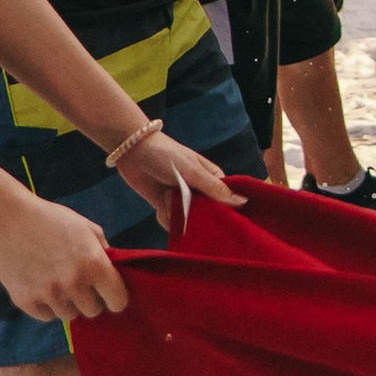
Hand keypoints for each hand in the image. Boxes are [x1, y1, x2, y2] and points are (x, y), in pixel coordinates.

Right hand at [0, 192, 134, 320]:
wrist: (8, 220)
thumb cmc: (51, 220)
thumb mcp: (87, 228)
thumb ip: (105, 252)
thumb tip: (115, 274)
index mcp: (94, 264)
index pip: (118, 302)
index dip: (116, 298)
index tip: (109, 294)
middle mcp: (74, 283)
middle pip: (93, 311)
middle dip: (91, 299)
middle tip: (80, 284)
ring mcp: (49, 295)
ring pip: (70, 315)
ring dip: (68, 303)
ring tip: (58, 281)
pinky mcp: (27, 303)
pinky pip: (47, 316)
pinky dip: (47, 306)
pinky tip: (42, 285)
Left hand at [109, 129, 240, 229]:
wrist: (133, 152)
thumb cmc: (167, 155)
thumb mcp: (192, 171)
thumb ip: (214, 188)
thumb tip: (242, 202)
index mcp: (212, 178)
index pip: (227, 200)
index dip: (226, 212)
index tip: (223, 222)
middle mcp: (199, 191)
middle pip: (208, 215)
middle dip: (199, 218)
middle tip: (188, 212)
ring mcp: (183, 200)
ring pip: (189, 222)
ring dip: (178, 217)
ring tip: (168, 198)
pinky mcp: (166, 207)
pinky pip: (172, 223)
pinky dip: (165, 218)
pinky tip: (159, 205)